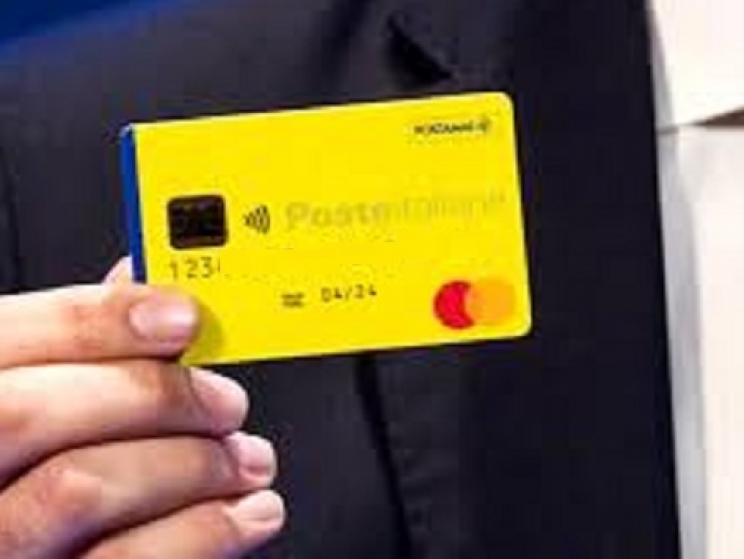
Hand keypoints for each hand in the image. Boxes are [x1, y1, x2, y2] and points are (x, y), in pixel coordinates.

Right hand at [0, 262, 283, 557]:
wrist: (41, 543)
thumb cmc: (40, 465)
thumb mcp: (37, 391)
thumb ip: (80, 347)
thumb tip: (150, 289)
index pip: (4, 339)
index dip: (101, 319)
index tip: (184, 316)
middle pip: (31, 410)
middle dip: (152, 394)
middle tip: (227, 402)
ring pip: (78, 488)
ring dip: (191, 464)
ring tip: (246, 460)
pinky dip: (205, 532)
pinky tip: (247, 514)